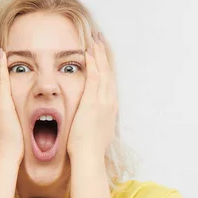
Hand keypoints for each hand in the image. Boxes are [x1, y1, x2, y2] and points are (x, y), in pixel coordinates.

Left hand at [67, 32, 117, 159]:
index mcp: (110, 109)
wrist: (89, 157)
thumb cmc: (89, 149)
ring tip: (95, 40)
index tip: (103, 55)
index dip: (106, 66)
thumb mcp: (96, 132)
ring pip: (103, 72)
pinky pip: (93, 78)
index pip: (109, 82)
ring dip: (99, 55)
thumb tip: (92, 121)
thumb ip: (95, 122)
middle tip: (101, 40)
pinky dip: (92, 64)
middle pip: (108, 72)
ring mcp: (102, 101)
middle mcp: (109, 102)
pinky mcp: (93, 102)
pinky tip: (88, 53)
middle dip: (104, 55)